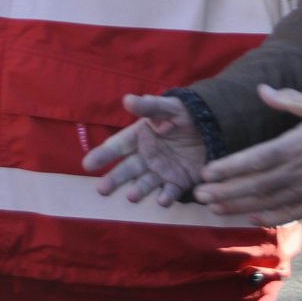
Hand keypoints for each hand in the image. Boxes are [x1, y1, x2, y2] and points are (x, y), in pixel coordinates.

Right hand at [81, 93, 206, 206]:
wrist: (214, 126)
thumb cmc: (187, 114)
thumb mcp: (169, 107)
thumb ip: (149, 106)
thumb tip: (127, 99)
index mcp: (140, 137)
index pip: (118, 146)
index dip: (102, 155)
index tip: (87, 165)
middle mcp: (147, 156)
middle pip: (126, 169)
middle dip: (113, 179)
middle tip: (101, 190)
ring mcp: (162, 171)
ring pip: (144, 184)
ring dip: (137, 191)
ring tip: (131, 197)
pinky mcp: (179, 181)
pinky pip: (170, 192)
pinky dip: (165, 197)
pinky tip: (162, 201)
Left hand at [194, 85, 301, 224]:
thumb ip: (288, 101)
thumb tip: (262, 89)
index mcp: (297, 145)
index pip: (256, 158)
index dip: (230, 167)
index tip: (207, 172)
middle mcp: (300, 170)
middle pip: (255, 184)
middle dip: (225, 191)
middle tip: (199, 195)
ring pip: (268, 201)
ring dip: (239, 205)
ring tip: (214, 207)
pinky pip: (291, 213)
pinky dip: (270, 217)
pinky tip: (251, 218)